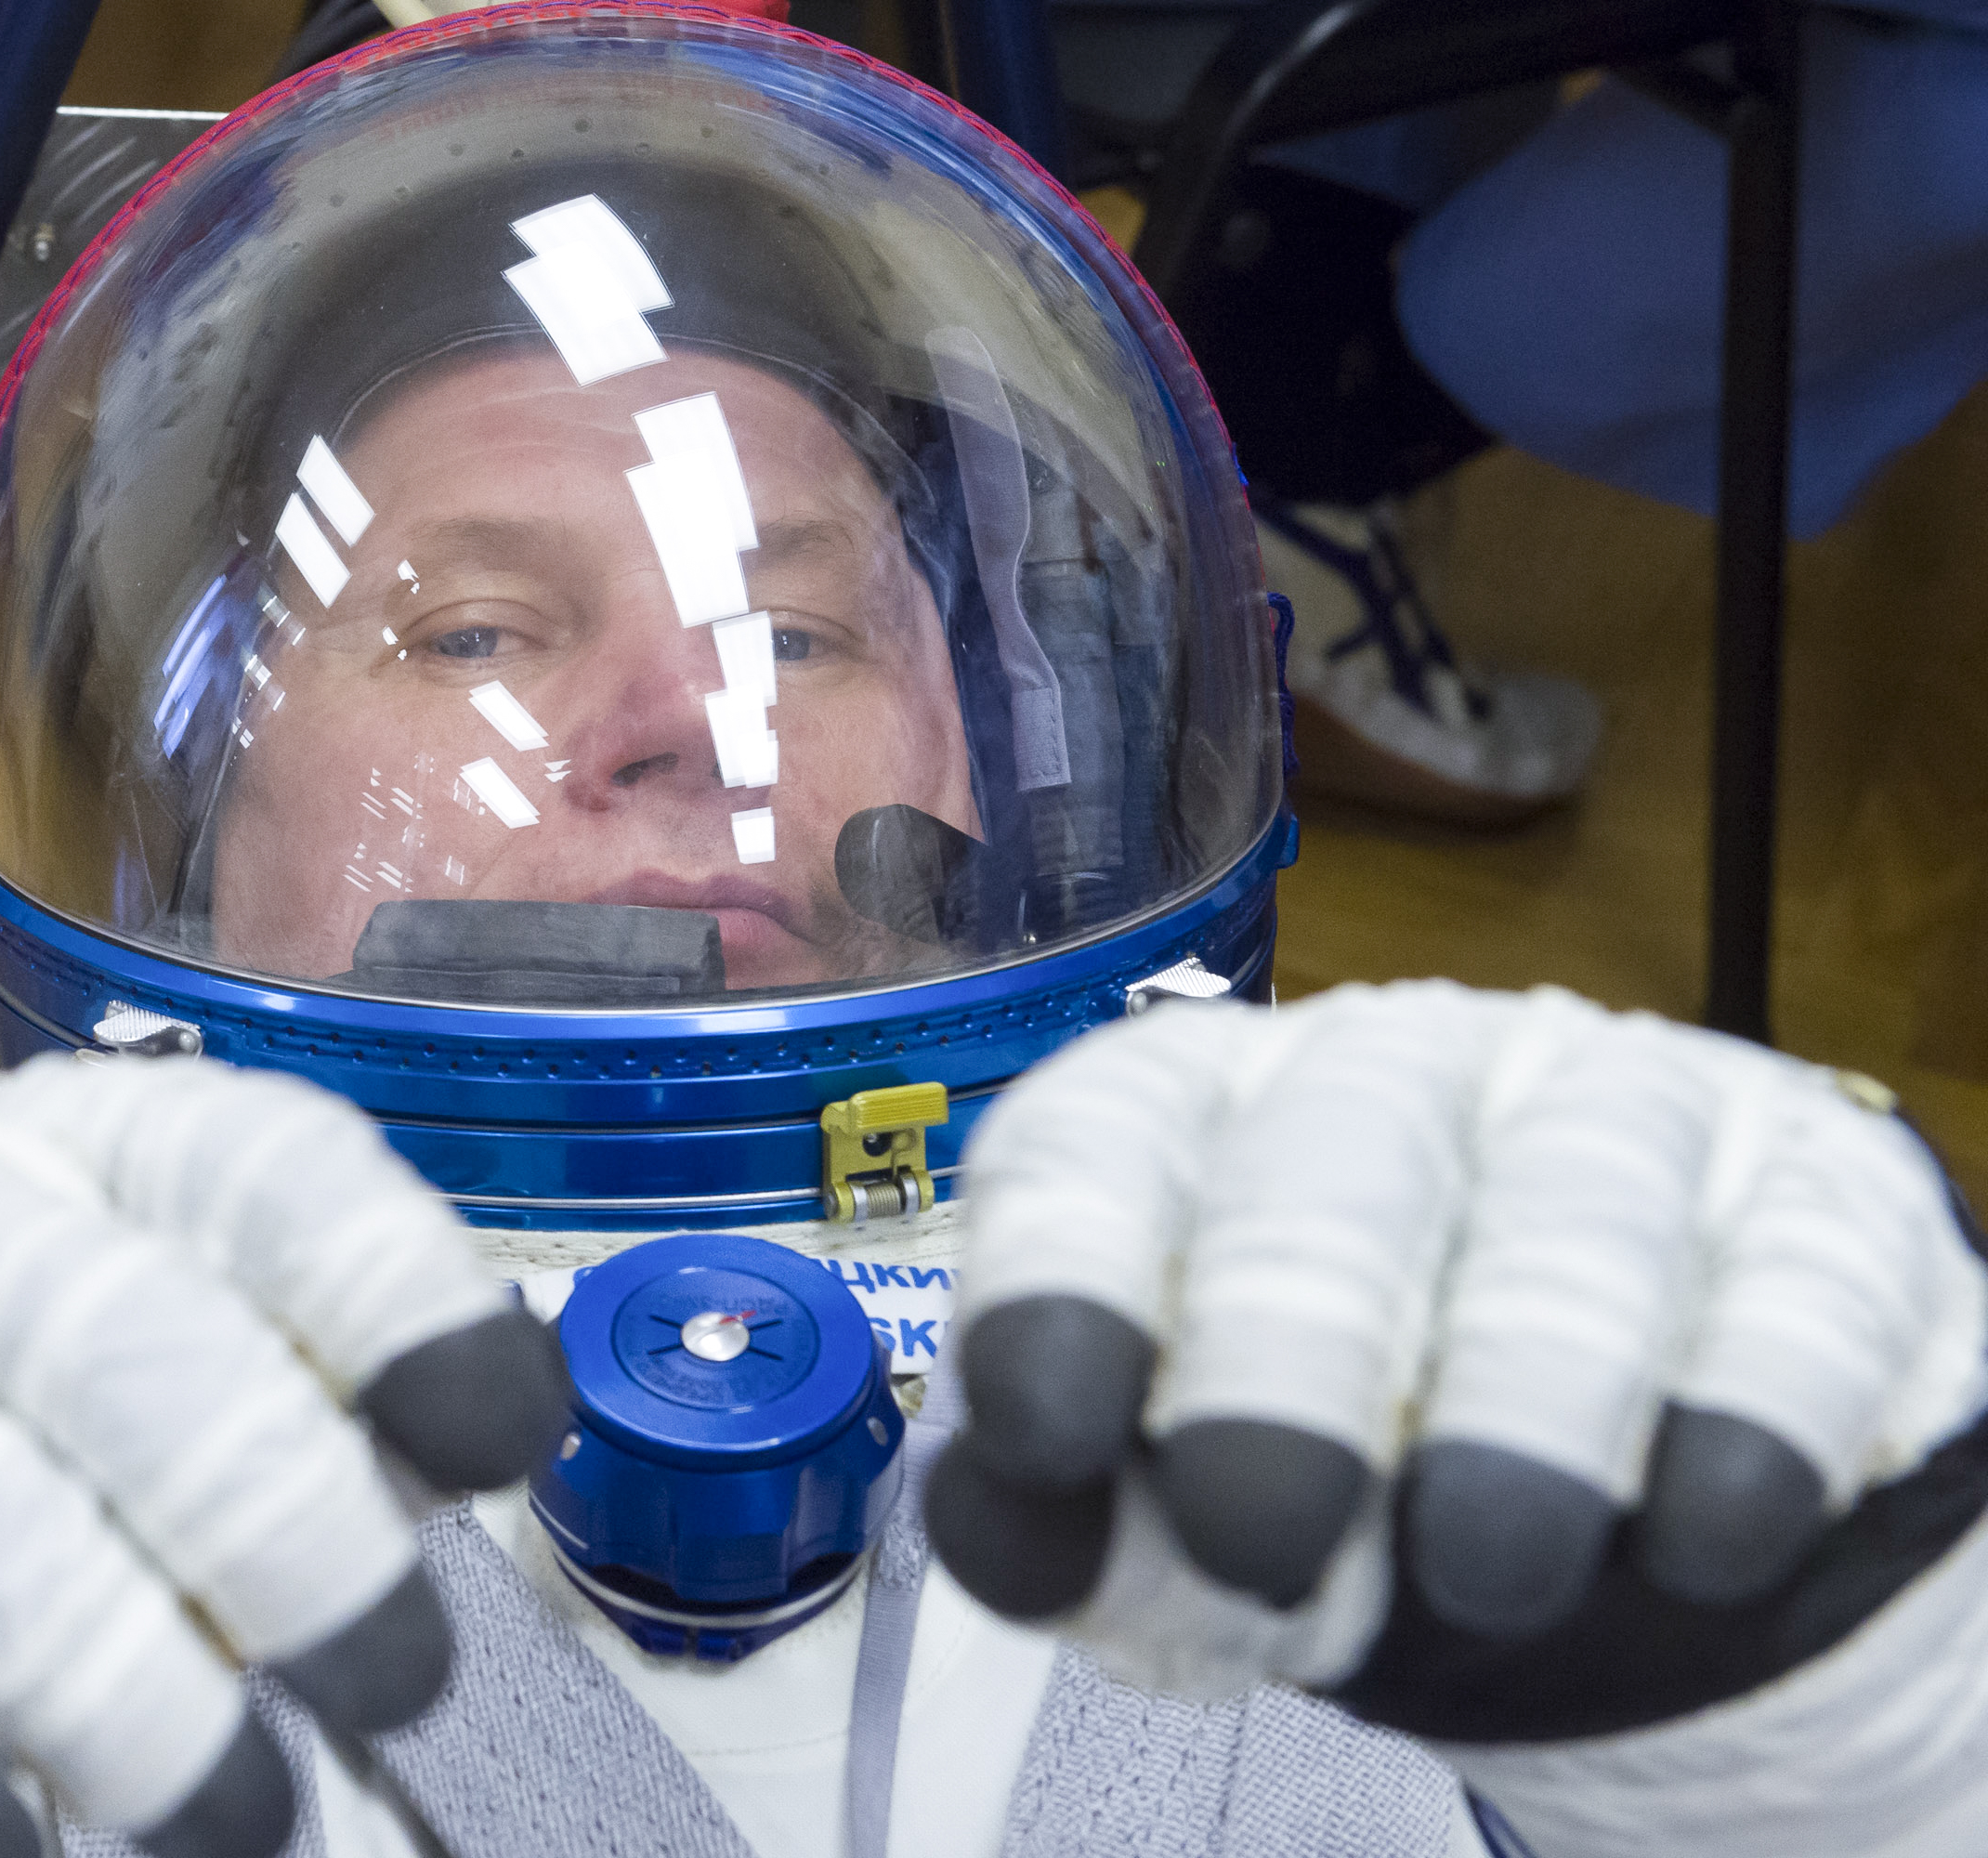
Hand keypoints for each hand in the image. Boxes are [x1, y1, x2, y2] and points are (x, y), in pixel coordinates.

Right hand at [0, 1057, 565, 1857]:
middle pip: (108, 1337)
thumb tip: (487, 1465)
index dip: (387, 1292)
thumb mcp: (135, 1312)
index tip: (495, 1431)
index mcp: (78, 1149)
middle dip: (274, 1518)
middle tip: (392, 1672)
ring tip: (233, 1805)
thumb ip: (293, 1378)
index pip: (250, 1168)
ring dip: (115, 1682)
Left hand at [928, 981, 1987, 1739]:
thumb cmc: (1348, 1484)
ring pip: (1572, 1200)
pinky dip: (1749, 1407)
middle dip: (1287, 1350)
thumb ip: (1080, 1527)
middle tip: (1262, 1521)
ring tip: (1493, 1565)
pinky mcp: (1809, 1206)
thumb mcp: (1186, 1535)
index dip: (1062, 1270)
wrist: (1619, 1525)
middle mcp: (1397, 1082)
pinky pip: (1793, 1278)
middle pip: (1328, 1162)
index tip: (1037, 1418)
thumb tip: (986, 1522)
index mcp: (1196, 1130)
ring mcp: (1613, 1118)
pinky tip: (1707, 1532)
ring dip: (1524, 1394)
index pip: (1102, 1142)